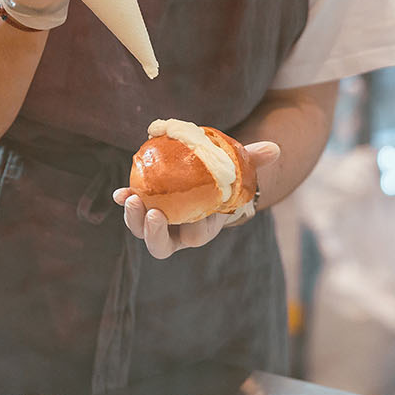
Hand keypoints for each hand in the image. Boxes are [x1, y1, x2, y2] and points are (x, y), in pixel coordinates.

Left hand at [113, 142, 280, 259]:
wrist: (205, 182)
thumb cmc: (224, 182)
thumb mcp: (239, 172)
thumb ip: (254, 162)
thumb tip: (274, 149)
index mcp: (201, 231)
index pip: (194, 236)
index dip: (190, 230)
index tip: (194, 215)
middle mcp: (176, 233)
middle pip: (160, 246)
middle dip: (153, 234)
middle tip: (152, 214)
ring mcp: (158, 223)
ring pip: (140, 231)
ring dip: (133, 218)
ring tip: (131, 198)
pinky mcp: (144, 208)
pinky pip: (132, 209)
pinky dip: (125, 201)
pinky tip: (119, 193)